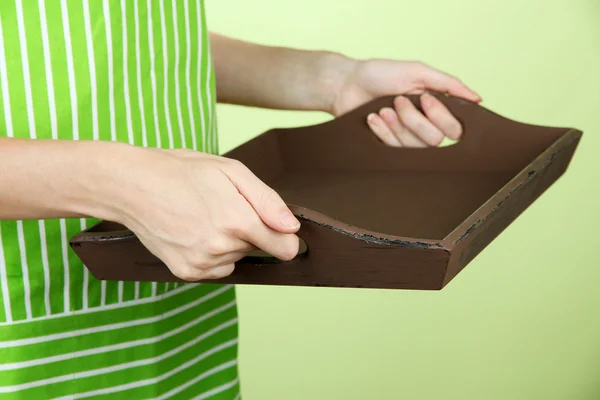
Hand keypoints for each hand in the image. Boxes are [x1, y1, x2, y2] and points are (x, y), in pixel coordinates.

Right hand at [107, 146, 299, 280]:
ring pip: (237, 259)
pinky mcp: (186, 273)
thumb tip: (293, 228)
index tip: (275, 225)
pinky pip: (217, 269)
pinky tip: (195, 232)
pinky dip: (213, 255)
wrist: (133, 185)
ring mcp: (202, 264)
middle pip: (259, 249)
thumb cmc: (183, 171)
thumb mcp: (232, 171)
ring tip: (203, 216)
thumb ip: (268, 202)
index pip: (285, 248)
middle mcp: (221, 248)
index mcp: (238, 222)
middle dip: (249, 230)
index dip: (285, 235)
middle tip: (222, 206)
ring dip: (229, 242)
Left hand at [330, 59, 480, 146]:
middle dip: (414, 119)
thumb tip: (477, 98)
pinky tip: (372, 118)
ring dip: (397, 125)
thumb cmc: (380, 74)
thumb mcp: (417, 72)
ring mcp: (406, 140)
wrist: (347, 85)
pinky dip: (382, 132)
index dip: (441, 116)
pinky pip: (393, 151)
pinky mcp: (387, 149)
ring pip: (414, 147)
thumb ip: (448, 84)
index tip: (424, 98)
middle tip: (397, 101)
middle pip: (434, 140)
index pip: (454, 129)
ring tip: (382, 109)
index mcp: (436, 109)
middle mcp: (424, 127)